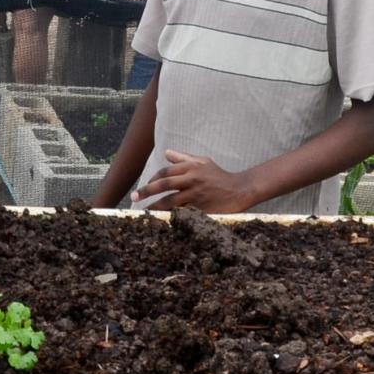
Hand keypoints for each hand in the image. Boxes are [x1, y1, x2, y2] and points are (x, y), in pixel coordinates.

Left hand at [134, 150, 257, 212]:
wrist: (239, 189)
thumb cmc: (219, 175)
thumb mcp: (202, 162)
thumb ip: (183, 158)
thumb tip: (166, 153)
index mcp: (191, 167)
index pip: (166, 172)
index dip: (152, 179)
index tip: (144, 188)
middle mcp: (192, 179)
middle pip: (164, 184)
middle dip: (146, 191)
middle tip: (134, 198)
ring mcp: (196, 194)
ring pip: (171, 201)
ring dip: (155, 207)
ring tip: (144, 212)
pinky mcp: (201, 208)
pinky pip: (182, 213)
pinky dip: (171, 216)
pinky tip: (162, 220)